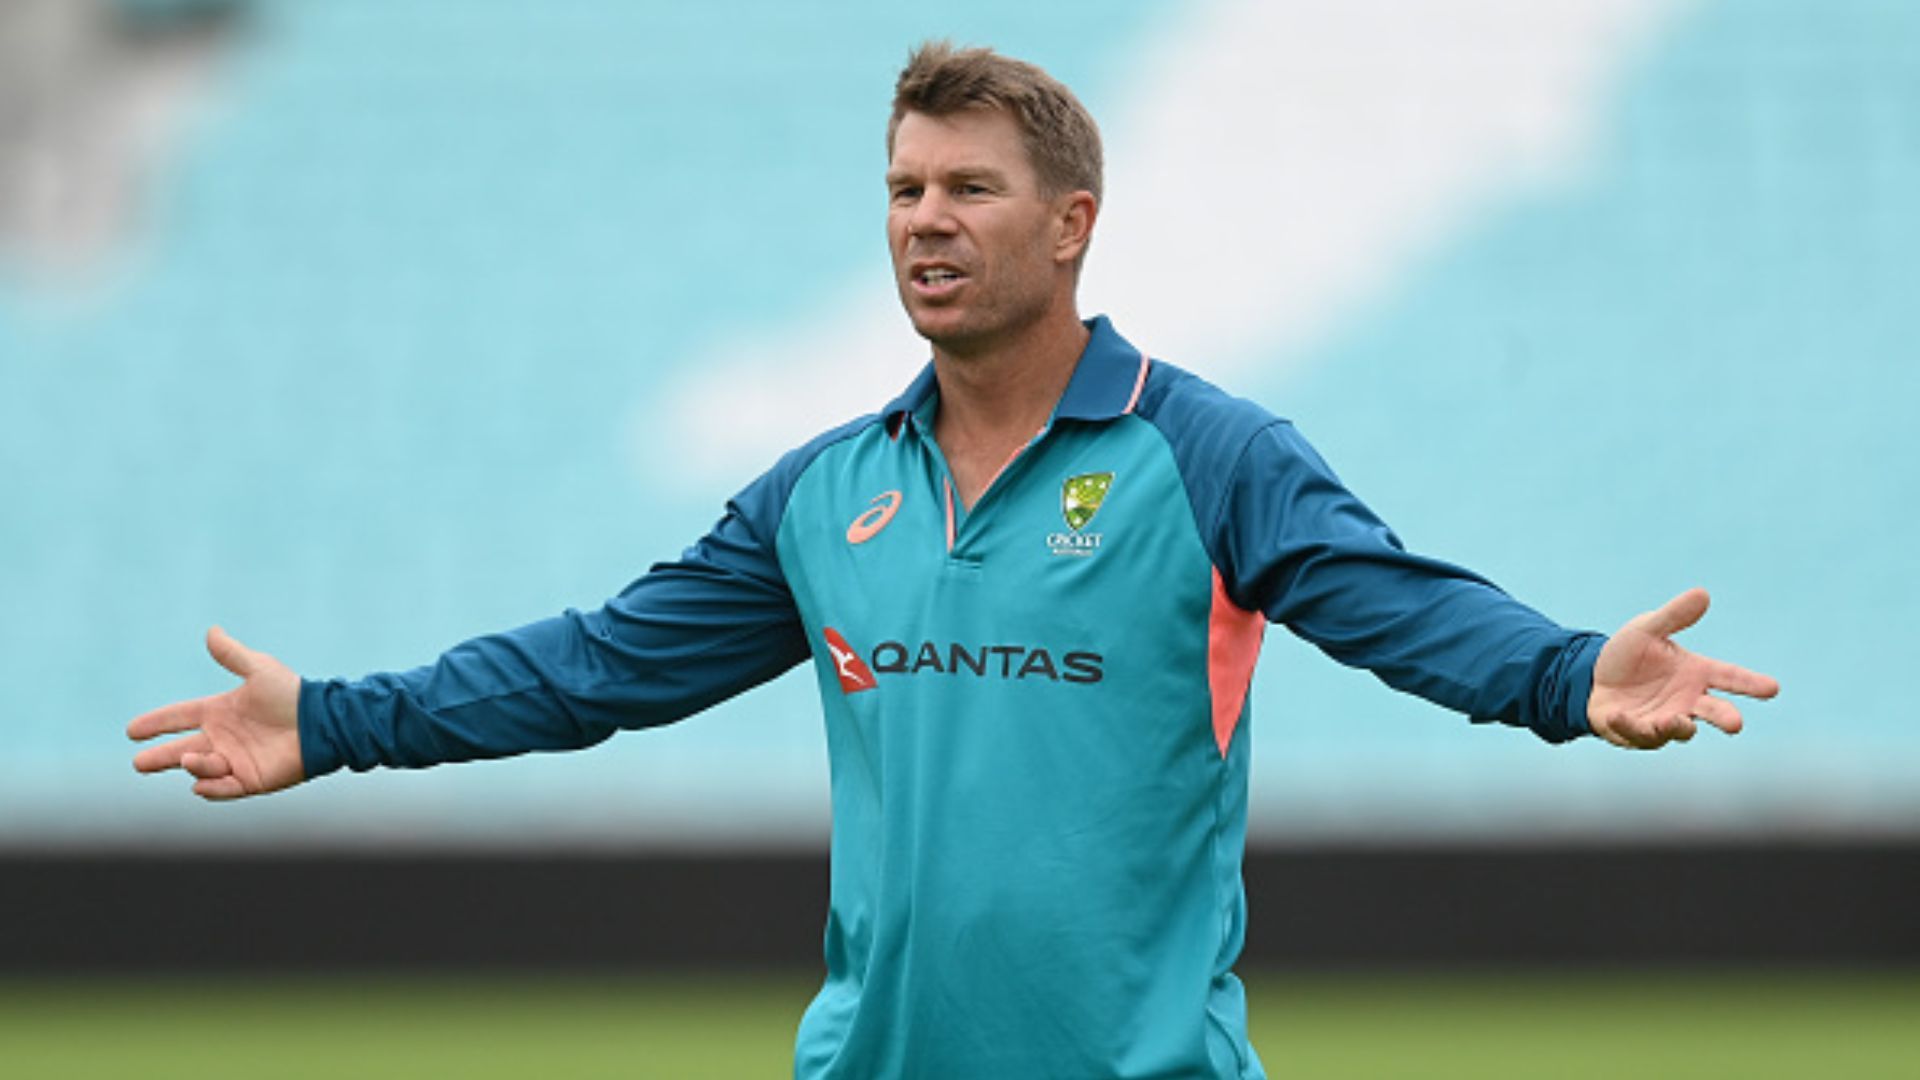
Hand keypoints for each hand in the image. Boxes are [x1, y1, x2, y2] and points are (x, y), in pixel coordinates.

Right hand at [128, 627, 303, 799]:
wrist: (323, 722)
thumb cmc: (292, 695)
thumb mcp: (259, 670)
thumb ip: (232, 655)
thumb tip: (211, 630)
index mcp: (220, 712)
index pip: (179, 717)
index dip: (156, 722)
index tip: (131, 729)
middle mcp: (223, 738)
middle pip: (181, 749)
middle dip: (159, 757)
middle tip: (138, 763)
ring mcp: (235, 760)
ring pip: (200, 768)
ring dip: (192, 765)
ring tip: (189, 758)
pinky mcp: (251, 780)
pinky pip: (224, 789)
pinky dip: (211, 788)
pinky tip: (200, 784)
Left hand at [1587, 588, 1778, 749]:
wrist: (1593, 677)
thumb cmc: (1628, 654)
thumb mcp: (1646, 629)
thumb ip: (1674, 616)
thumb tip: (1702, 594)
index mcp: (1696, 673)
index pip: (1730, 676)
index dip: (1751, 683)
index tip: (1773, 688)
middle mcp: (1687, 700)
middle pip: (1714, 711)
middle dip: (1725, 717)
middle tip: (1735, 724)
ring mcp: (1665, 719)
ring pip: (1679, 728)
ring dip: (1678, 726)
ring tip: (1676, 721)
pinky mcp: (1639, 733)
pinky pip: (1639, 733)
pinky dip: (1631, 726)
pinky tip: (1619, 715)